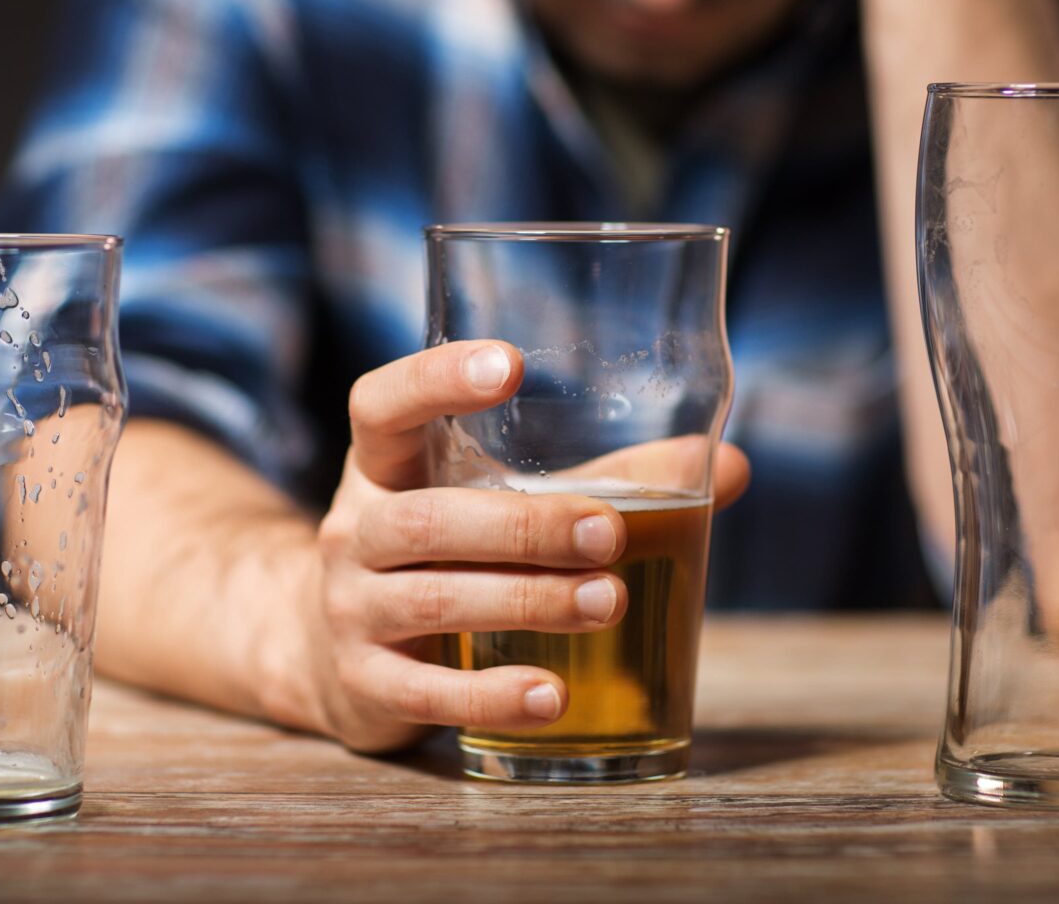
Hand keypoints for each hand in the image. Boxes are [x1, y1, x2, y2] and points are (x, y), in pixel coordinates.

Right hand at [301, 339, 749, 753]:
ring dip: (527, 601)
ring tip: (609, 601)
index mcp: (386, 466)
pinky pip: (425, 691)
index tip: (512, 364)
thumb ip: (604, 480)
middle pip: (425, 519)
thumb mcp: (496, 502)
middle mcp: (357, 530)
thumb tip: (727, 466)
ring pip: (433, 600)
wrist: (331, 651)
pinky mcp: (363, 684)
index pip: (383, 405)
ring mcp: (350, 609)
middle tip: (610, 532)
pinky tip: (553, 695)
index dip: (436, 379)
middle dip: (524, 525)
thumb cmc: (446, 555)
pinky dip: (492, 693)